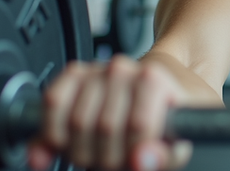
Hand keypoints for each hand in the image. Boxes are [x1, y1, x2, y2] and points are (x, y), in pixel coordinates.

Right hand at [28, 55, 193, 170]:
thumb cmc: (166, 116)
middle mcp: (123, 69)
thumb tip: (141, 161)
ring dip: (81, 149)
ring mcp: (96, 69)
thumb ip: (165, 155)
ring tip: (98, 150)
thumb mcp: (177, 141)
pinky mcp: (73, 74)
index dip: (133, 153)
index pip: (138, 125)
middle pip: (104, 128)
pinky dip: (52, 130)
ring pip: (76, 122)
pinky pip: (52, 102)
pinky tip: (64, 142)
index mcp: (154, 80)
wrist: (156, 88)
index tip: (136, 159)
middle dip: (106, 157)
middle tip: (114, 159)